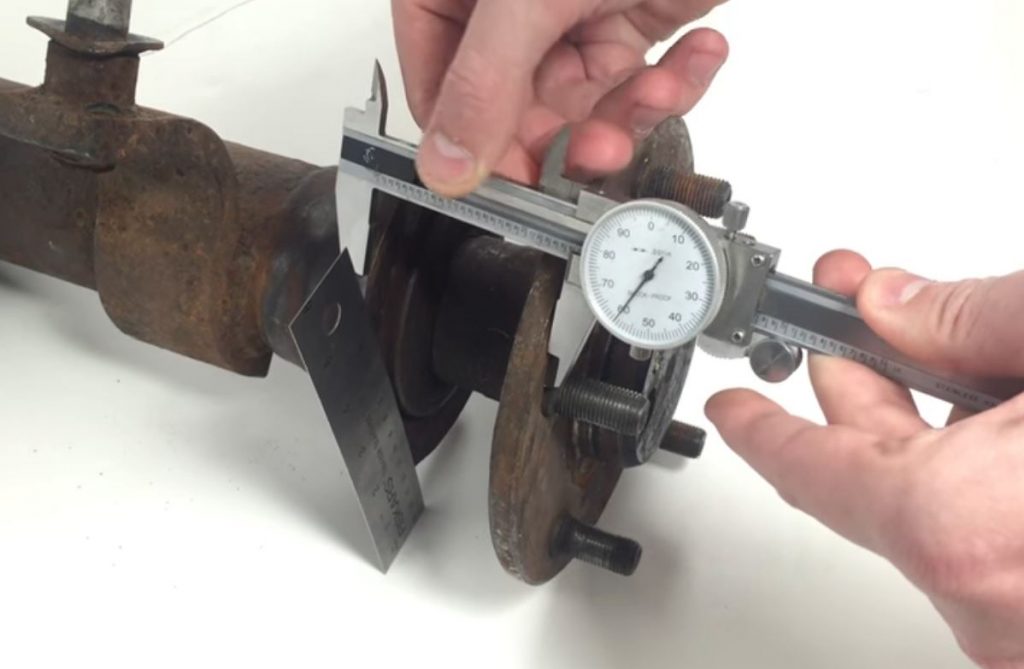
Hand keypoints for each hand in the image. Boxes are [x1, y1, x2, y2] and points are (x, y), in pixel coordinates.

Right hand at [392, 0, 728, 195]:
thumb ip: (485, 83)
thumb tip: (446, 165)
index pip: (441, 87)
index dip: (475, 144)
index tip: (514, 186)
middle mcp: (507, 8)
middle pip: (521, 107)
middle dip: (574, 133)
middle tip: (603, 150)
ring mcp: (571, 12)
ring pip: (588, 102)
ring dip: (633, 110)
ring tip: (659, 88)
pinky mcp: (631, 13)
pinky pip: (642, 75)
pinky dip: (679, 77)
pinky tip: (699, 50)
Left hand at [706, 250, 1023, 668]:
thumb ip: (971, 318)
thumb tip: (897, 307)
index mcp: (961, 523)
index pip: (805, 465)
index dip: (760, 425)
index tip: (731, 409)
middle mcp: (988, 595)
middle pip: (874, 478)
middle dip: (858, 389)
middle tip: (857, 324)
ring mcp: (1022, 620)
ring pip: (943, 507)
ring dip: (933, 428)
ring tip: (937, 351)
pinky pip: (993, 538)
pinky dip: (984, 476)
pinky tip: (997, 419)